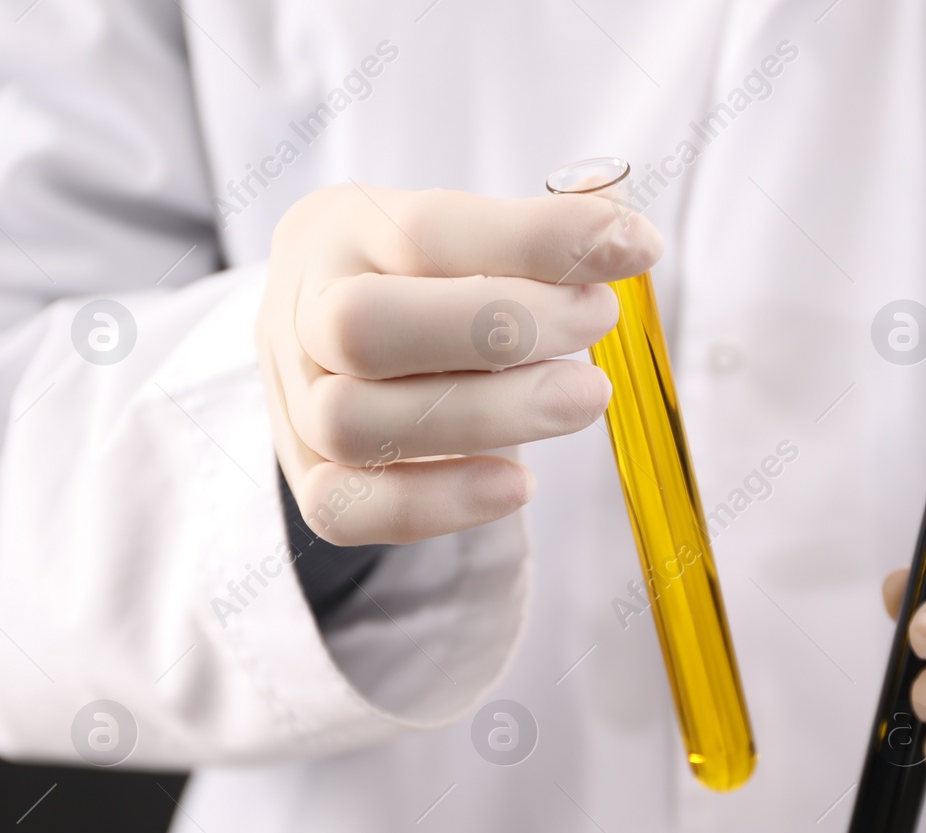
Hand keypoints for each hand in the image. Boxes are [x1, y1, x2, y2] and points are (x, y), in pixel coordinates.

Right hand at [256, 184, 661, 544]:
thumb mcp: (468, 235)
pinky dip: (437, 504)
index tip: (633, 248)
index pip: (428, 230)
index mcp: (341, 228)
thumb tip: (629, 240)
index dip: (537, 240)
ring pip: (356, 424)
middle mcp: (299, 311)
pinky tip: (517, 484)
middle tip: (598, 321)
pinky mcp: (305, 478)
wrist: (331, 336)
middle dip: (498, 330)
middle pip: (364, 327)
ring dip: (487, 416)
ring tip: (583, 398)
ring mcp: (292, 402)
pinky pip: (344, 510)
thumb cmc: (421, 282)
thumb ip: (540, 236)